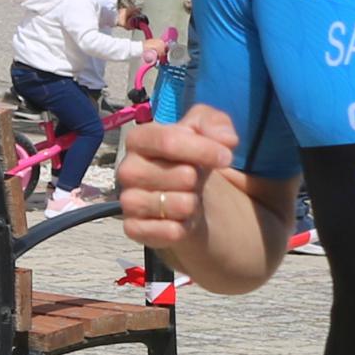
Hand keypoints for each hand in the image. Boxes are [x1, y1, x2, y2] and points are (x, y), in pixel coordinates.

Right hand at [115, 102, 237, 245]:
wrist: (186, 194)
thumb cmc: (192, 157)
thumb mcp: (207, 130)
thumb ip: (215, 123)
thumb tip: (226, 139)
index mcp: (138, 139)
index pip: (168, 141)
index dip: (203, 149)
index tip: (227, 157)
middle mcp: (127, 170)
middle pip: (179, 175)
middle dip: (198, 179)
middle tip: (196, 179)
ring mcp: (128, 201)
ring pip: (175, 205)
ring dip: (193, 203)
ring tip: (190, 198)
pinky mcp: (133, 228)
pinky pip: (165, 231)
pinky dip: (182, 227)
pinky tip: (183, 220)